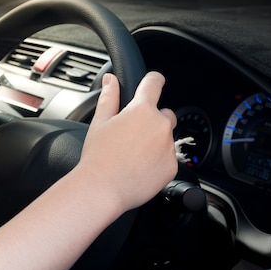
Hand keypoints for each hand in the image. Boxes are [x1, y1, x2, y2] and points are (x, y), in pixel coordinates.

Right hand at [79, 72, 176, 212]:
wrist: (102, 189)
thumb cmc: (98, 156)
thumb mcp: (100, 122)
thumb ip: (109, 97)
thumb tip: (111, 80)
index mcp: (142, 110)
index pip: (154, 84)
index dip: (153, 80)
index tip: (154, 82)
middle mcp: (160, 125)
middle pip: (164, 114)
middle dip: (151, 120)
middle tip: (131, 135)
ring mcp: (168, 147)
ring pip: (166, 138)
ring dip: (155, 142)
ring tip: (133, 155)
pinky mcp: (172, 166)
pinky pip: (168, 158)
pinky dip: (157, 161)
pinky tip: (139, 168)